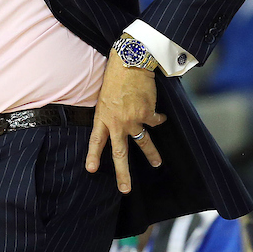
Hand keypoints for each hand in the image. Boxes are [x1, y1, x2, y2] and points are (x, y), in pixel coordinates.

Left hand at [86, 51, 165, 193]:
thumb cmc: (116, 76)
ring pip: (143, 142)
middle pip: (119, 153)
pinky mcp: (147, 114)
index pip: (96, 141)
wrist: (131, 62)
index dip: (93, 156)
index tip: (91, 170)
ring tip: (157, 163)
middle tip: (125, 189)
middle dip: (123, 173)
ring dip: (152, 154)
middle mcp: (117, 122)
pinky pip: (155, 122)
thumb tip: (117, 125)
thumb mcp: (104, 97)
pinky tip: (161, 117)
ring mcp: (133, 120)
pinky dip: (158, 119)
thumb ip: (109, 114)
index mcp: (102, 117)